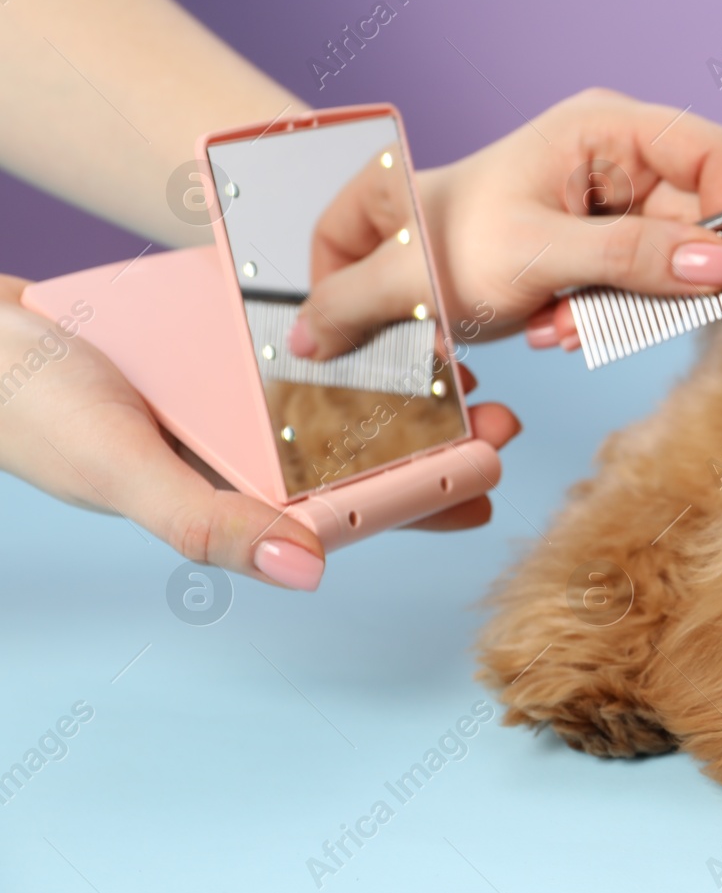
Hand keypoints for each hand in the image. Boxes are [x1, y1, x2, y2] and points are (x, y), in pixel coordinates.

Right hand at [0, 277, 519, 589]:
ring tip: (468, 375)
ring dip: (407, 392)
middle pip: (361, 457)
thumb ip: (206, 523)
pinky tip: (395, 322)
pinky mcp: (225, 349)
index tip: (490, 477)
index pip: (348, 512)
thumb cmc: (34, 410)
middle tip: (503, 421)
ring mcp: (237, 401)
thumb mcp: (122, 469)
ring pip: (342, 402)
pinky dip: (350, 341)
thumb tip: (312, 570)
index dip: (421, 499)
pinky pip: (303, 348)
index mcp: (234, 497)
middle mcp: (244, 455)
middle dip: (436, 446)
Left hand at [286, 88, 721, 357]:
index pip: (716, 153)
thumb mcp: (536, 254)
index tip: (719, 278)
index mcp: (604, 126)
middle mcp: (621, 155)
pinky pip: (642, 285)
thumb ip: (631, 258)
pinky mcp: (606, 243)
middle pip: (699, 219)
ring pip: (672, 264)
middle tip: (596, 321)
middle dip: (655, 282)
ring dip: (621, 310)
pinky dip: (604, 316)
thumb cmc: (442, 244)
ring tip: (556, 325)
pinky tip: (553, 321)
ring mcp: (616, 200)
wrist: (394, 274)